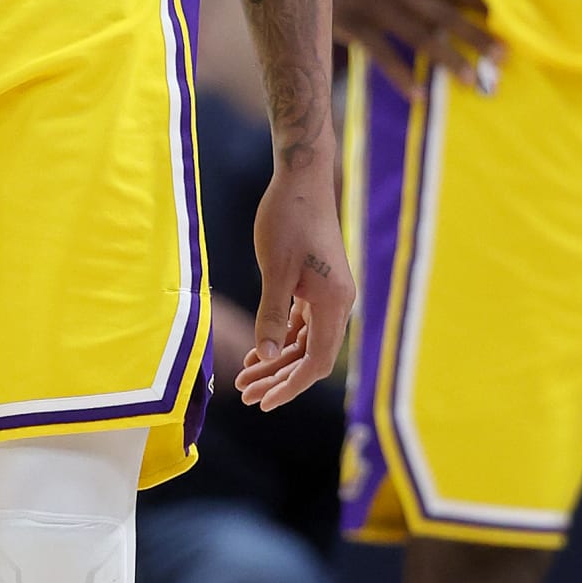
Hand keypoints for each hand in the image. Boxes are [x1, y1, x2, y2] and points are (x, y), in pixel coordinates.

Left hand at [234, 170, 353, 411]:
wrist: (301, 179)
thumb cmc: (288, 219)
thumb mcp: (274, 269)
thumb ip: (271, 315)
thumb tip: (264, 356)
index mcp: (334, 303)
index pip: (316, 362)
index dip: (291, 386)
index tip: (264, 402)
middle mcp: (337, 303)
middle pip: (310, 357)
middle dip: (278, 379)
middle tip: (245, 396)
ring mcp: (328, 295)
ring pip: (304, 342)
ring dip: (276, 362)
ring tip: (244, 380)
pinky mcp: (317, 285)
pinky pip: (301, 324)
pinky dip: (280, 339)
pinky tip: (258, 354)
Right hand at [333, 0, 505, 97]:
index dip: (477, 1)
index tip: (504, 17)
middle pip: (445, 13)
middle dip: (476, 34)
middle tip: (504, 56)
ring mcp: (376, 6)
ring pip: (421, 36)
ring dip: (449, 59)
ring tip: (473, 80)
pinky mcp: (353, 24)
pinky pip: (382, 54)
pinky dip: (400, 75)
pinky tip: (419, 95)